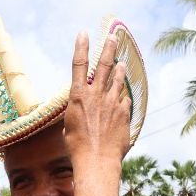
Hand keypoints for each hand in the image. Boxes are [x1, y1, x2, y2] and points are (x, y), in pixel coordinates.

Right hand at [63, 32, 130, 165]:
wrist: (97, 161)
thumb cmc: (77, 147)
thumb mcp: (70, 126)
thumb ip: (77, 111)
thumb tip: (81, 109)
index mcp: (78, 97)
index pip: (79, 65)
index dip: (81, 47)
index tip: (84, 33)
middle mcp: (96, 95)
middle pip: (104, 65)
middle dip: (108, 48)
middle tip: (113, 37)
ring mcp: (113, 103)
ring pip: (118, 80)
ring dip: (120, 71)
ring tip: (121, 64)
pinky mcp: (125, 114)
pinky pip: (125, 101)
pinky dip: (122, 100)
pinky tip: (122, 101)